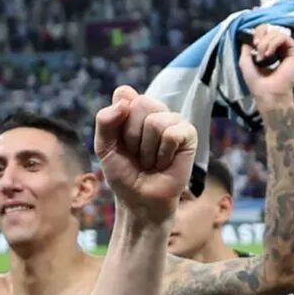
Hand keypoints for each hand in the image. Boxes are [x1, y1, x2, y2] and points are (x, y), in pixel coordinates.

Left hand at [95, 86, 196, 222]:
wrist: (139, 199)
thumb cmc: (124, 173)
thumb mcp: (104, 148)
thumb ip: (105, 121)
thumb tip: (124, 95)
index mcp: (132, 108)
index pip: (123, 95)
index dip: (116, 123)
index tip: (119, 142)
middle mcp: (154, 110)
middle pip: (140, 104)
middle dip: (131, 136)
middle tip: (136, 153)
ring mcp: (173, 120)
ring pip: (155, 121)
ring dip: (147, 149)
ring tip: (150, 160)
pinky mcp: (189, 134)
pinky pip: (172, 134)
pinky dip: (163, 154)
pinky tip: (164, 162)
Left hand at [240, 25, 293, 109]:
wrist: (267, 93)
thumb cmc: (257, 82)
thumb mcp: (245, 63)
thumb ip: (245, 50)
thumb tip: (246, 38)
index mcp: (270, 50)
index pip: (266, 33)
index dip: (258, 33)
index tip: (252, 43)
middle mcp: (281, 48)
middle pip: (271, 31)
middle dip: (260, 40)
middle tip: (257, 53)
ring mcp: (290, 49)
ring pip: (277, 33)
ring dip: (265, 43)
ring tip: (262, 57)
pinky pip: (284, 37)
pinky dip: (273, 43)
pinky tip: (268, 54)